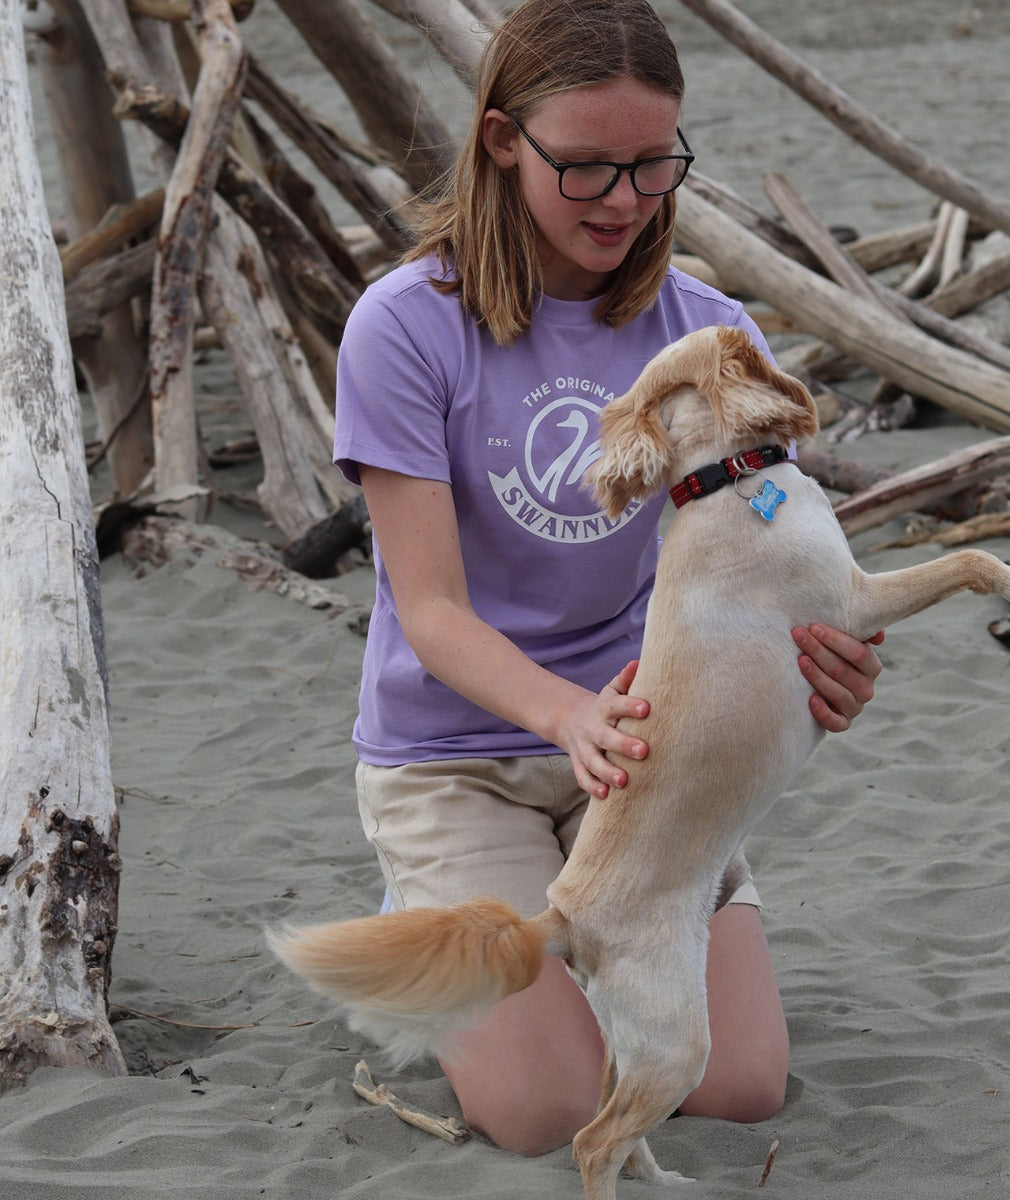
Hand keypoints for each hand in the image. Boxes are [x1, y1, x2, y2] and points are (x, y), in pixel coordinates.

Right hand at [561, 661, 649, 799]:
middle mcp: (592, 729)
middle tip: (644, 751)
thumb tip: (639, 663)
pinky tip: (606, 795)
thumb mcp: (611, 691)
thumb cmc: (604, 707)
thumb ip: (625, 680)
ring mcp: (584, 748)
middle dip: (623, 745)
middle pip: (606, 737)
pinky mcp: (579, 763)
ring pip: (593, 762)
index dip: (630, 706)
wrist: (569, 720)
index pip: (617, 705)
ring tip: (624, 781)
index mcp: (603, 709)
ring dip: (607, 772)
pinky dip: (592, 787)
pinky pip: (583, 777)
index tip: (647, 708)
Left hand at [792, 625, 883, 732]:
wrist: (817, 689)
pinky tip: (811, 699)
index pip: (859, 653)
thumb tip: (878, 635)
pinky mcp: (842, 723)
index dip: (835, 640)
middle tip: (798, 636)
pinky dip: (823, 712)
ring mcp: (855, 707)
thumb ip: (861, 634)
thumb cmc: (831, 657)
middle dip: (818, 651)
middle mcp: (866, 689)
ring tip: (800, 661)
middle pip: (842, 670)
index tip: (813, 627)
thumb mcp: (845, 643)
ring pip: (837, 693)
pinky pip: (835, 722)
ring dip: (817, 676)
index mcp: (872, 667)